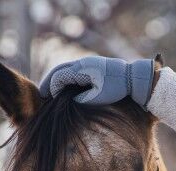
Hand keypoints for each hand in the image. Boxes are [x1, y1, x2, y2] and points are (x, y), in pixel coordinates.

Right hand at [39, 56, 154, 106]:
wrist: (134, 78)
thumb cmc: (119, 88)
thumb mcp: (100, 96)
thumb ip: (83, 99)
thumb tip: (70, 101)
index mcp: (83, 68)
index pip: (60, 76)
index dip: (52, 88)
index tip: (47, 99)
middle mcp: (83, 63)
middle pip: (59, 70)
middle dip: (49, 81)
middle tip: (41, 94)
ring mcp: (87, 63)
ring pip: (66, 69)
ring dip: (57, 80)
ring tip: (50, 92)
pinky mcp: (92, 66)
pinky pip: (74, 71)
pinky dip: (66, 79)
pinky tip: (64, 89)